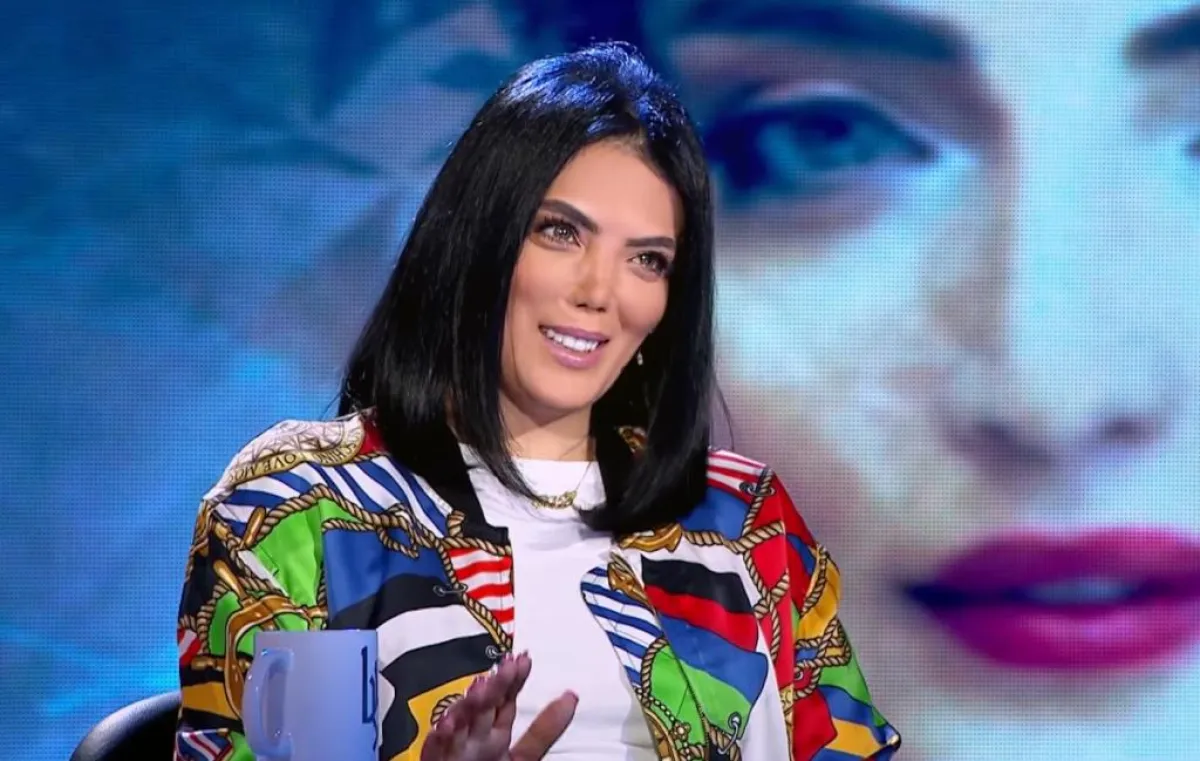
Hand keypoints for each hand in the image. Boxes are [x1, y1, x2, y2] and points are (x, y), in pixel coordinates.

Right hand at [420, 652, 576, 760]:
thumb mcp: (524, 757)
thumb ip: (545, 730)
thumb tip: (573, 696)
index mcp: (495, 730)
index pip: (505, 698)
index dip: (514, 679)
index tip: (524, 658)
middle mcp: (475, 733)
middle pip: (485, 704)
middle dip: (495, 685)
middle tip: (507, 666)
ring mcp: (453, 746)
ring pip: (460, 720)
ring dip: (469, 704)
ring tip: (481, 687)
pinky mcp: (434, 759)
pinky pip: (435, 748)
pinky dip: (439, 736)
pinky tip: (446, 724)